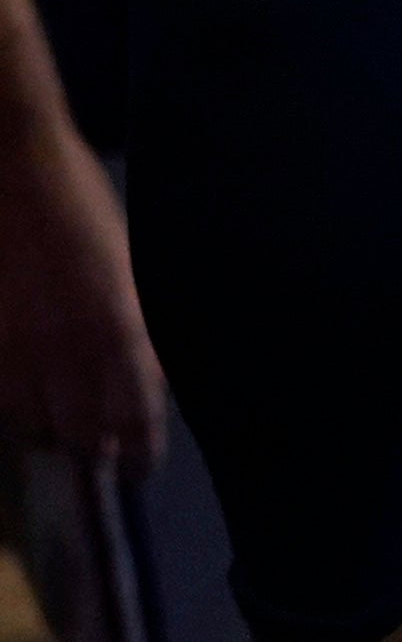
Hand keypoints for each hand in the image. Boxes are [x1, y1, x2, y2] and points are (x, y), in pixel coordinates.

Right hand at [0, 102, 165, 468]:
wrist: (13, 171)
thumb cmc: (82, 208)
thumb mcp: (129, 268)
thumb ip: (136, 328)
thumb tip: (148, 379)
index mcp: (120, 328)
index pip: (135, 419)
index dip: (139, 454)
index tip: (139, 469)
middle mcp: (68, 349)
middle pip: (81, 435)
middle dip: (93, 449)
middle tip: (99, 452)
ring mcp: (16, 350)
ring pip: (31, 424)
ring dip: (49, 431)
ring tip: (60, 425)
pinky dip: (11, 407)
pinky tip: (21, 399)